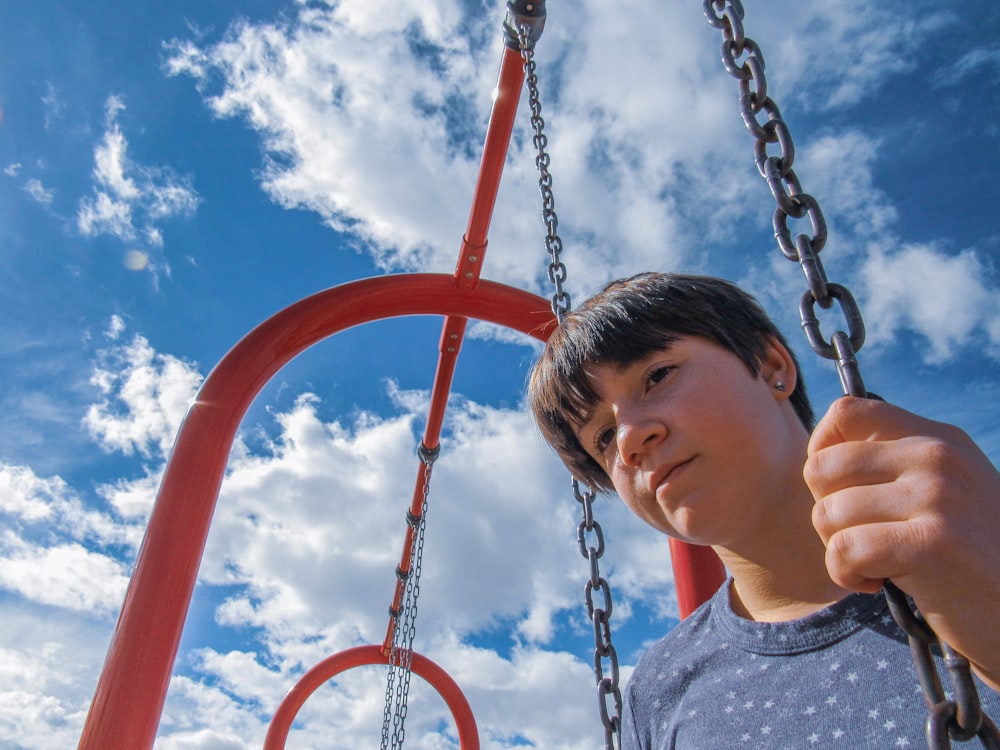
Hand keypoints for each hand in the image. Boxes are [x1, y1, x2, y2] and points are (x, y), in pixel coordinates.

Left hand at [805, 397, 999, 688]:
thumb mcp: (939, 490)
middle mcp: (937, 456)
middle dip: (825, 511)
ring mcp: (938, 497)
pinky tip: (875, 584)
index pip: (845, 413)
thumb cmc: (965, 555)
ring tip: (874, 565)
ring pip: (829, 513)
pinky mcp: (932, 543)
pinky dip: (846, 575)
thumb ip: (890, 464)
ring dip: (836, 550)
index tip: (838, 491)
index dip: (820, 452)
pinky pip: (846, 550)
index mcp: (935, 438)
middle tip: (859, 538)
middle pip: (821, 468)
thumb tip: (819, 451)